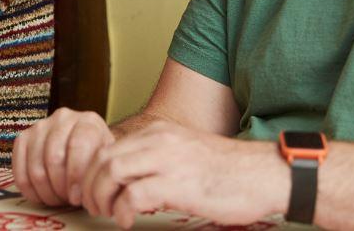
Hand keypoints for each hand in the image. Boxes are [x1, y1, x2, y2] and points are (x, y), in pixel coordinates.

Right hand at [13, 107, 114, 206]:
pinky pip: (19, 172)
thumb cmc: (95, 160)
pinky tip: (42, 195)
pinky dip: (30, 190)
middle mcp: (63, 118)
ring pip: (36, 169)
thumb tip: (79, 193)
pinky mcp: (23, 138)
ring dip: (46, 192)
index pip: (78, 146)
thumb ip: (96, 172)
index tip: (77, 198)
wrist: (83, 150)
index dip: (75, 176)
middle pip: (54, 158)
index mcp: (88, 121)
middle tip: (67, 200)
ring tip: (58, 198)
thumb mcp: (104, 163)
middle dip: (60, 188)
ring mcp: (40, 126)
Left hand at [81, 121, 287, 228]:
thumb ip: (156, 158)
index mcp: (158, 132)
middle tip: (93, 206)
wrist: (263, 174)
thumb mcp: (184, 153)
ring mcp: (168, 160)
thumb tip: (129, 178)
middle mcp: (159, 140)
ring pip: (112, 172)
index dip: (91, 171)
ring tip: (108, 213)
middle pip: (103, 158)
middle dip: (90, 185)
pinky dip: (122, 210)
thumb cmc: (227, 171)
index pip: (107, 146)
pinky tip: (127, 221)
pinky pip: (133, 195)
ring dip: (102, 197)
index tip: (92, 190)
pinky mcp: (178, 184)